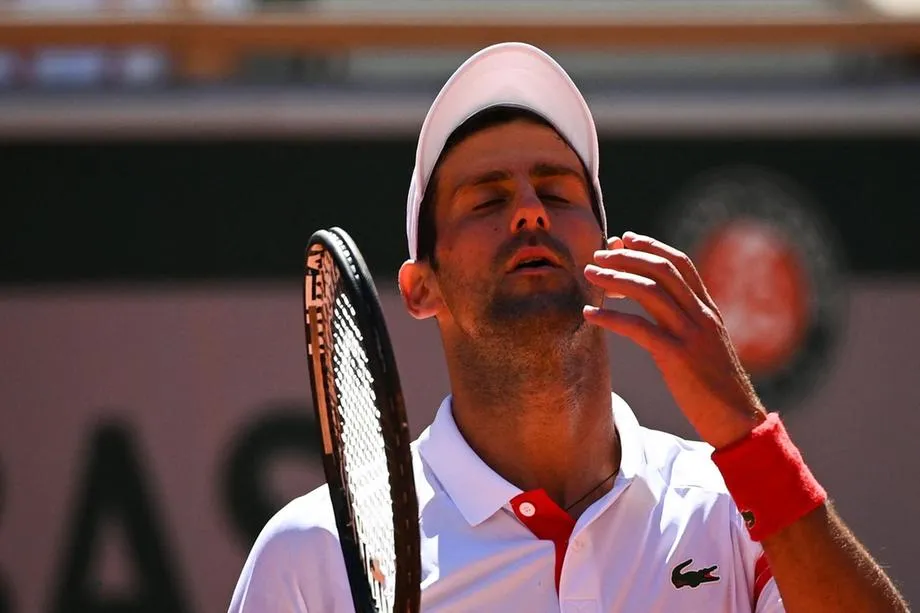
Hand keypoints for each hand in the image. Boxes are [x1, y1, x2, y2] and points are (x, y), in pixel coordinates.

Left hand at [583, 231, 766, 448]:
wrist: (737, 420)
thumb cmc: (716, 387)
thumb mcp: (706, 345)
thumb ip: (688, 323)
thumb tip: (658, 307)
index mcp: (708, 310)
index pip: (681, 264)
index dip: (651, 246)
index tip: (624, 238)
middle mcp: (701, 316)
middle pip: (662, 270)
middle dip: (627, 257)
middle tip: (599, 254)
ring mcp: (690, 334)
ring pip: (649, 292)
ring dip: (614, 278)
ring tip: (590, 274)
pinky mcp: (677, 357)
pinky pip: (638, 329)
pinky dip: (610, 317)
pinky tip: (589, 314)